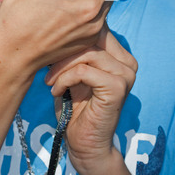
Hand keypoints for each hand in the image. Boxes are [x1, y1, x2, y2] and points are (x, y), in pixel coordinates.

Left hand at [45, 23, 136, 174]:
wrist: (85, 144)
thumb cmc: (76, 108)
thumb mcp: (73, 73)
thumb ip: (74, 52)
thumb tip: (55, 29)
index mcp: (120, 56)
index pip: (96, 30)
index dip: (70, 37)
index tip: (49, 51)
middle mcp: (127, 62)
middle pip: (91, 38)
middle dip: (64, 52)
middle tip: (46, 69)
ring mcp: (125, 74)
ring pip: (86, 53)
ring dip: (61, 68)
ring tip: (50, 82)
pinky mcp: (117, 87)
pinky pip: (83, 71)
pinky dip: (64, 80)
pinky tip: (56, 91)